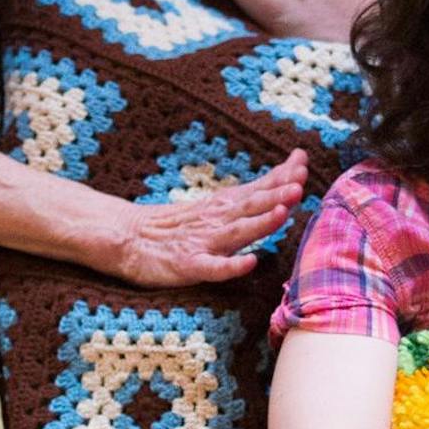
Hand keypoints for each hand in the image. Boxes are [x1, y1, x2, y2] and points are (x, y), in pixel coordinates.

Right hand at [102, 149, 308, 286]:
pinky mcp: (187, 265)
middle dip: (278, 194)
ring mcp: (202, 242)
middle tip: (300, 182)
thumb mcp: (213, 206)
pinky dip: (231, 266)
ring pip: (237, 232)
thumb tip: (284, 180)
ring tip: (282, 211)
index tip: (303, 160)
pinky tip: (249, 263)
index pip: (258, 187)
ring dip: (261, 222)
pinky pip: (212, 267)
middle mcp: (216, 220)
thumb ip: (247, 197)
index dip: (282, 176)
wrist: (126, 238)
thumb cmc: (175, 226)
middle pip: (251, 205)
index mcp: (223, 205)